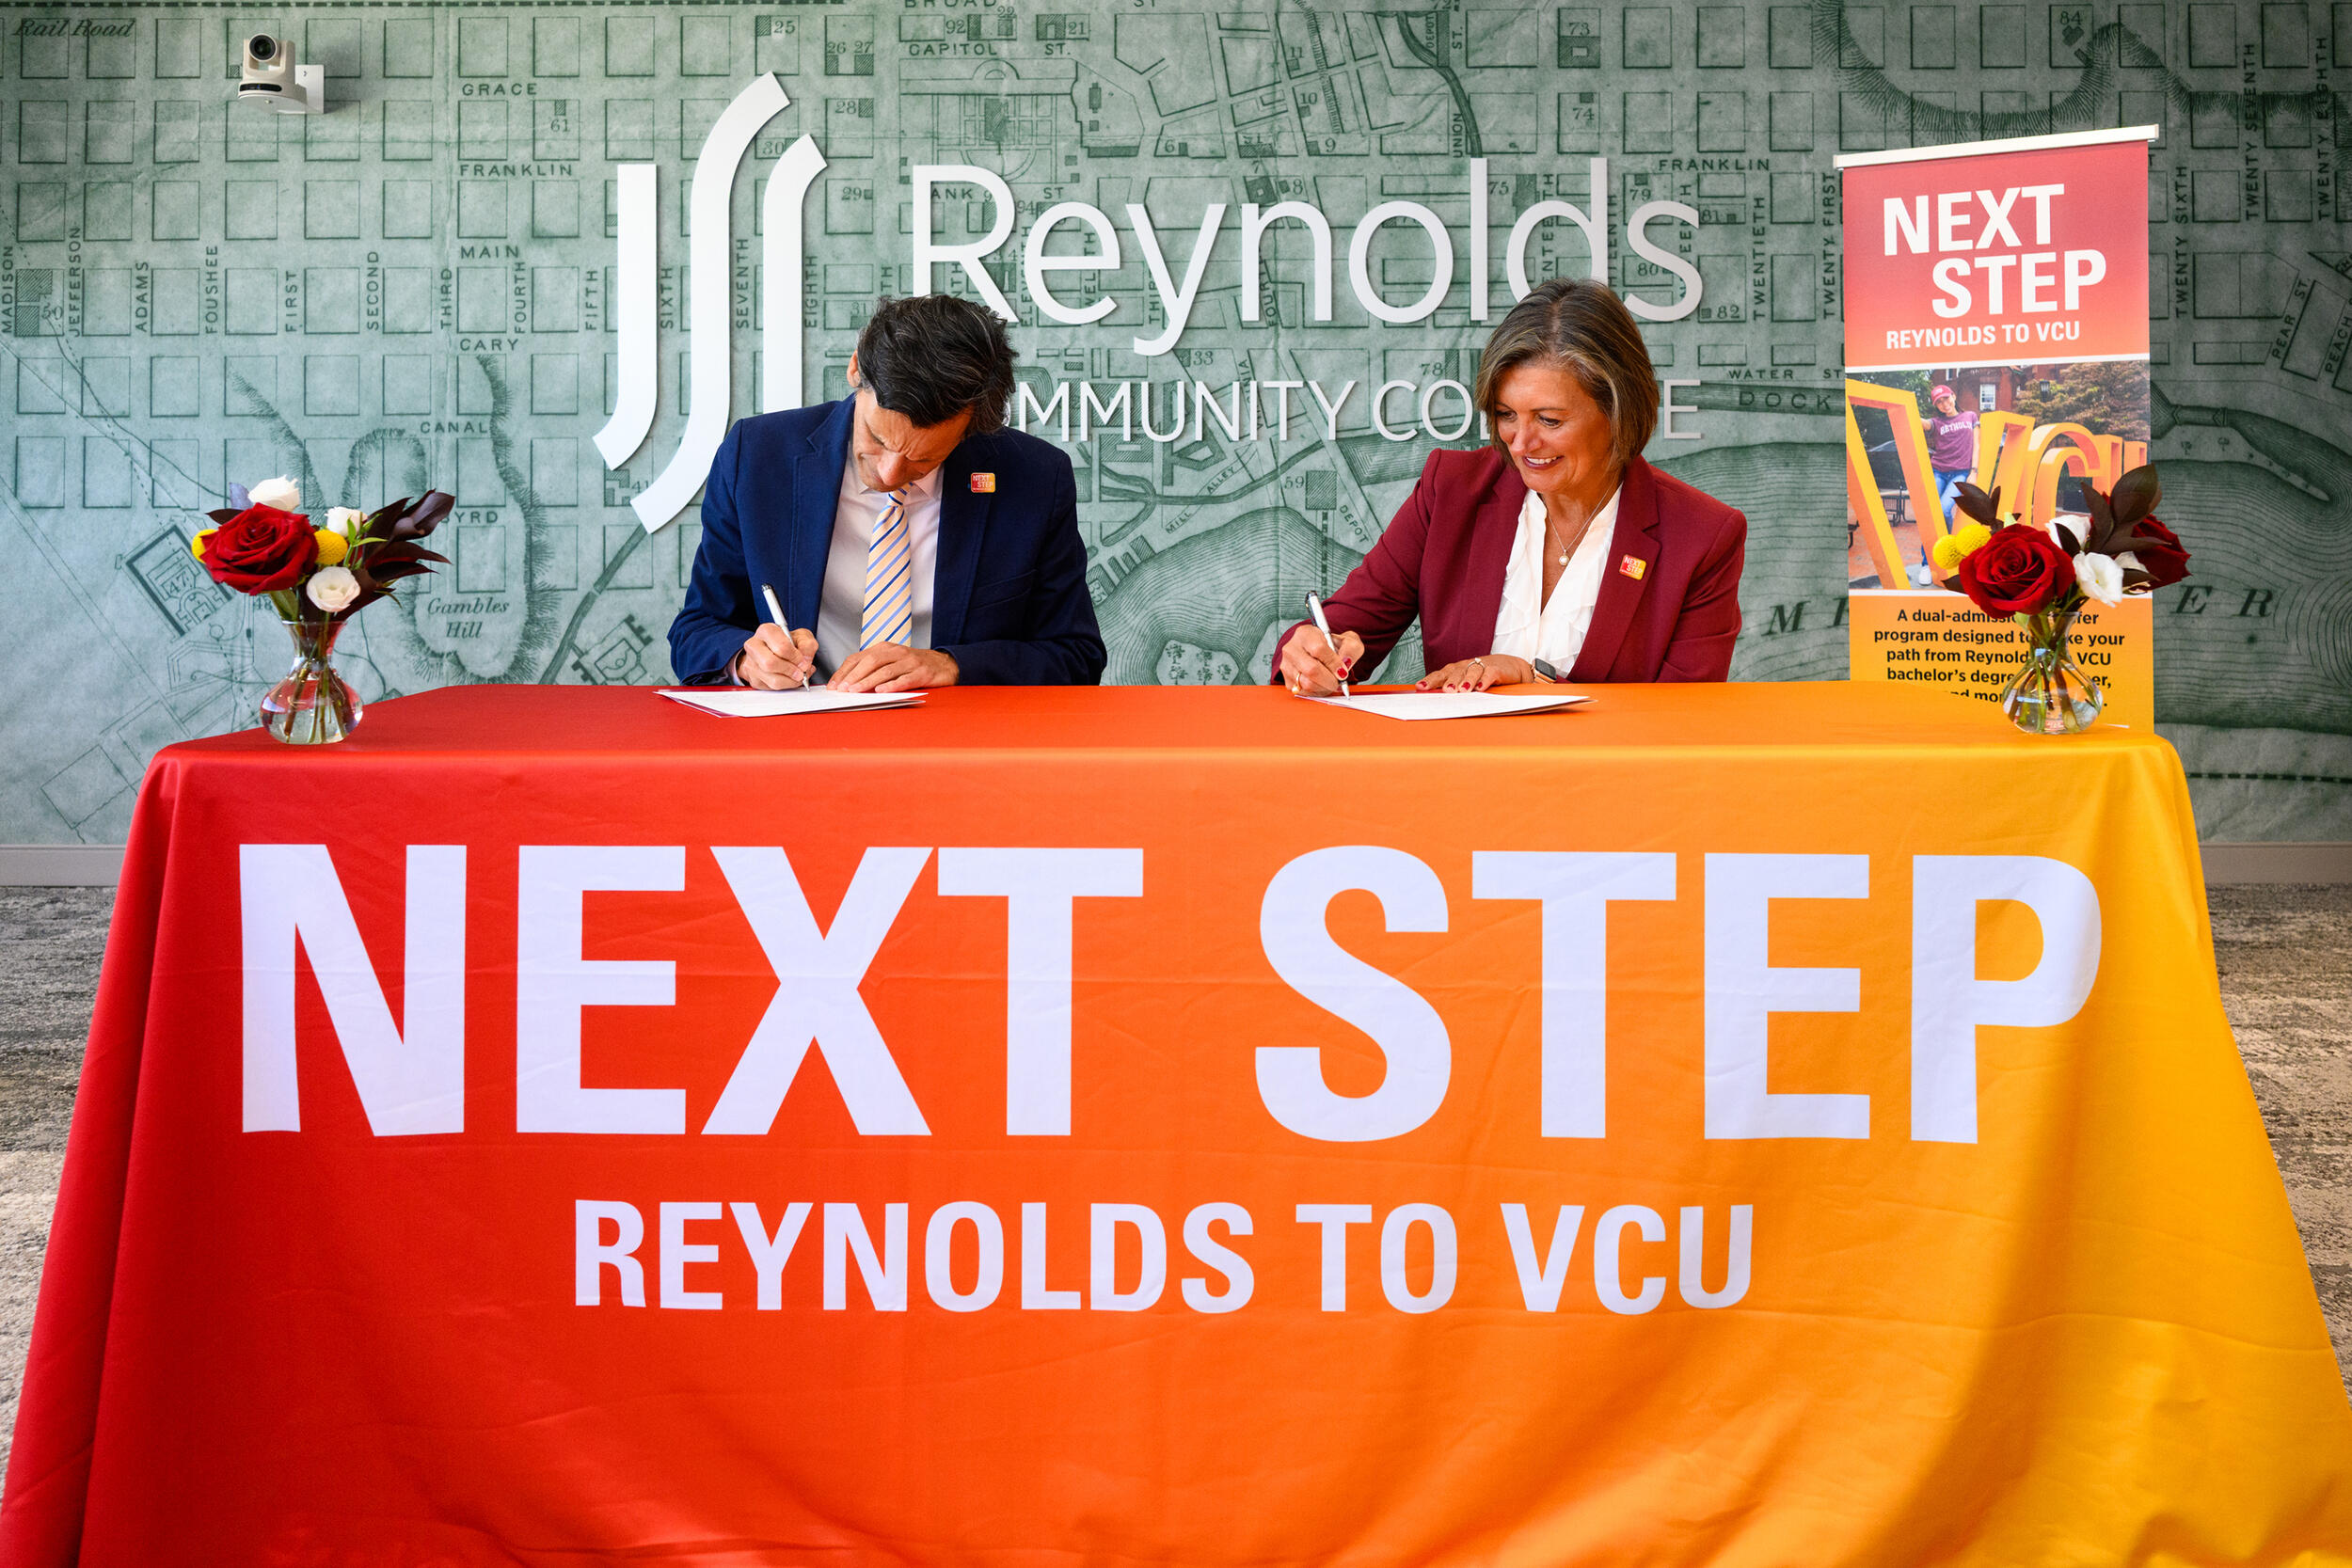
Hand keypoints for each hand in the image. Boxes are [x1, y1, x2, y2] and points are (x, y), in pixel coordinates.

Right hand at [738, 623, 817, 688]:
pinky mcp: (754, 679)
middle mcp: (754, 646)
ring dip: (791, 681)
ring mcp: (751, 664)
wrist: (775, 651)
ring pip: (772, 680)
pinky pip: (772, 688)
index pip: (781, 646)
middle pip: (770, 663)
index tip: (803, 661)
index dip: (795, 657)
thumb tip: (806, 659)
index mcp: (766, 631)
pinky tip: (789, 678)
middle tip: (801, 672)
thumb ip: (808, 645)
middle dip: (791, 670)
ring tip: (798, 675)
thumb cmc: (787, 642)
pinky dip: (786, 686)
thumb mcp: (802, 637)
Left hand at [828, 642, 958, 692]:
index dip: (844, 671)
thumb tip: (848, 683)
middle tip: (842, 689)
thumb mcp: (891, 661)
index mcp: (885, 648)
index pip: (859, 657)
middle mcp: (896, 652)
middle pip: (870, 662)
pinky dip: (892, 685)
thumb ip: (872, 668)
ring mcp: (910, 662)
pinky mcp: (922, 673)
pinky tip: (881, 691)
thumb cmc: (914, 665)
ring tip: (856, 691)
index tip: (834, 685)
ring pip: (885, 670)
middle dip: (854, 676)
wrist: (944, 664)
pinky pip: (904, 679)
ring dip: (868, 681)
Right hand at [1280, 627, 1362, 695]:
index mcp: (1305, 634)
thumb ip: (1351, 649)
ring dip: (1325, 687)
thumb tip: (1346, 661)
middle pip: (1311, 669)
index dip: (1333, 663)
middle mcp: (1291, 649)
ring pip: (1307, 684)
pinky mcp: (1287, 681)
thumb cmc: (1332, 647)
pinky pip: (1304, 693)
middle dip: (1330, 679)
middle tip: (1339, 680)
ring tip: (1331, 681)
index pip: (1318, 649)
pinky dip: (1317, 692)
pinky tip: (1322, 685)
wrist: (1319, 654)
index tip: (1343, 670)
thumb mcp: (1348, 641)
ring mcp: (1287, 665)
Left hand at [1416, 654, 1533, 691]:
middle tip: (1445, 691)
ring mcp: (1481, 666)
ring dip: (1466, 681)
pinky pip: (1489, 675)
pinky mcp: (1496, 669)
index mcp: (1456, 669)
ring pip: (1471, 672)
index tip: (1420, 687)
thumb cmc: (1482, 675)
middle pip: (1455, 672)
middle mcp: (1466, 666)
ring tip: (1462, 691)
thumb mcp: (1466, 682)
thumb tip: (1433, 701)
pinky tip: (1480, 688)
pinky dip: (1484, 681)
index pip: (1441, 674)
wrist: (1509, 667)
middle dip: (1448, 681)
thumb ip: (1452, 689)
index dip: (1430, 680)